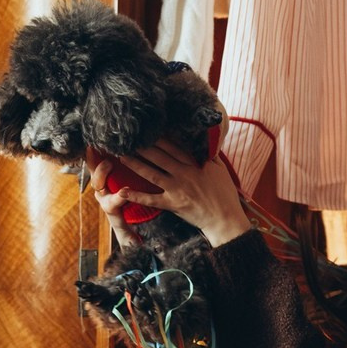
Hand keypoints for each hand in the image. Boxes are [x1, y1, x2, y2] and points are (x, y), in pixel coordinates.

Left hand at [92, 139, 251, 248]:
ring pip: (152, 173)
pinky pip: (151, 199)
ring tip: (121, 156)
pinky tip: (123, 191)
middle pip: (159, 155)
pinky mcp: (173, 204)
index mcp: (195, 162)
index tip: (146, 129)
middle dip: (142, 146)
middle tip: (127, 138)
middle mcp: (184, 172)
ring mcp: (177, 188)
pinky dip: (137, 196)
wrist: (224, 218)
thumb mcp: (220, 168)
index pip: (173, 145)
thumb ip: (210, 153)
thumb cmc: (224, 193)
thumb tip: (206, 138)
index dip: (157, 137)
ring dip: (135, 164)